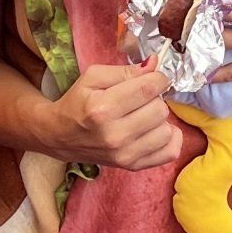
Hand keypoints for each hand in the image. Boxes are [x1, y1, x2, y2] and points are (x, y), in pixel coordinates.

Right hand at [50, 61, 184, 171]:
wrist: (61, 137)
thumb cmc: (78, 103)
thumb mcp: (93, 77)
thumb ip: (125, 69)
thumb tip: (154, 65)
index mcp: (102, 109)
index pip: (148, 88)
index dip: (158, 78)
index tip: (153, 78)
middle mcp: (115, 135)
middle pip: (160, 109)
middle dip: (155, 99)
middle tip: (141, 99)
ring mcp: (125, 155)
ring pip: (167, 130)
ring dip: (160, 119)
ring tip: (144, 116)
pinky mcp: (133, 167)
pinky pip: (170, 152)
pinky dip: (169, 139)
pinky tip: (154, 130)